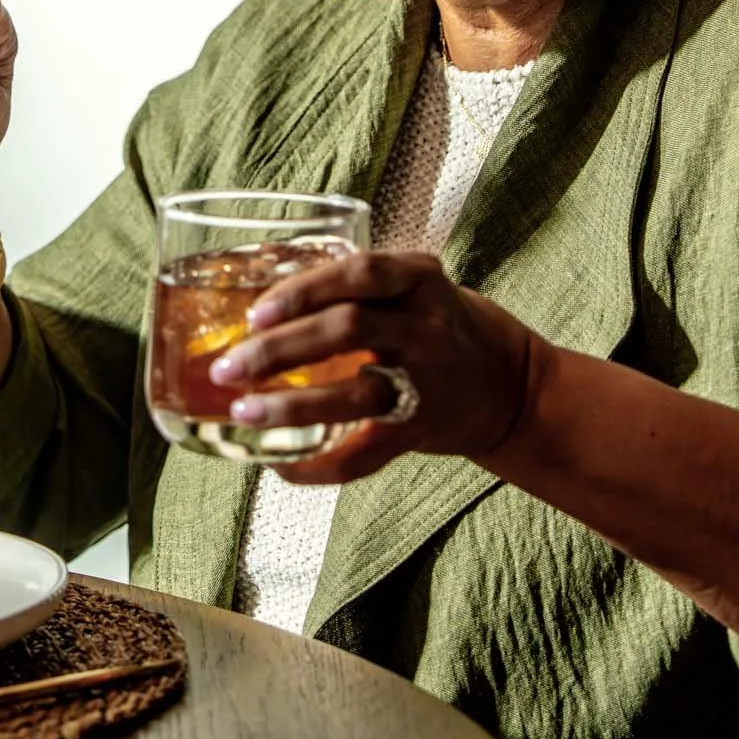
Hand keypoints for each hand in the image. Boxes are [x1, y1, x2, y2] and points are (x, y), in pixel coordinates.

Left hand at [210, 250, 547, 483]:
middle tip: (228, 366)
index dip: (303, 291)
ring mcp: (427, 381)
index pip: (358, 273)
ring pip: (355, 395)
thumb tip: (252, 286)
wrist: (510, 384)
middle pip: (346, 330)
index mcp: (417, 279)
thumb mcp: (409, 287)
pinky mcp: (422, 429)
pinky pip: (367, 454)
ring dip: (293, 406)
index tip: (255, 313)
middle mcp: (426, 326)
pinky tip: (281, 465)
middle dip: (279, 349)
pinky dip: (320, 464)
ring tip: (243, 411)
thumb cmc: (436, 324)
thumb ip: (350, 285)